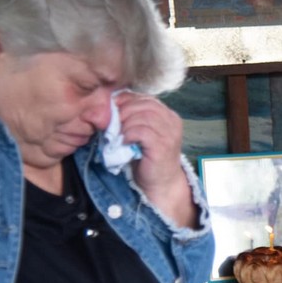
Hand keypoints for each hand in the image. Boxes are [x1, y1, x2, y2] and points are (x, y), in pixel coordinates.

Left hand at [114, 93, 196, 228]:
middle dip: (122, 111)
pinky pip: (141, 131)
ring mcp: (169, 133)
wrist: (160, 184)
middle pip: (143, 104)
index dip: (125, 101)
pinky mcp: (162, 145)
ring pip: (142, 116)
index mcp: (168, 114)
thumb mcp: (140, 132)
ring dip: (124, 124)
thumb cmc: (147, 158)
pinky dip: (129, 134)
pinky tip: (124, 142)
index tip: (111, 110)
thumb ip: (133, 118)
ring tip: (118, 134)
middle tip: (111, 124)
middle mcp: (172, 121)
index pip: (145, 97)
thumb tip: (109, 104)